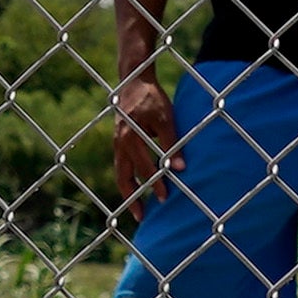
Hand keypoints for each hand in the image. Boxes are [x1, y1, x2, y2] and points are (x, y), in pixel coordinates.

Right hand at [108, 73, 175, 214]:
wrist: (134, 80)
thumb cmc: (152, 98)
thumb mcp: (166, 118)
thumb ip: (172, 143)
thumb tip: (180, 168)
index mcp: (130, 137)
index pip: (144, 167)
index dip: (155, 183)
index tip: (164, 197)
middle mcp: (120, 143)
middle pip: (123, 177)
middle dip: (133, 198)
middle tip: (142, 217)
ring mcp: (116, 143)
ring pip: (119, 174)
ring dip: (128, 192)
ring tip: (136, 209)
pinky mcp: (118, 142)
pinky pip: (120, 166)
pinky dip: (127, 179)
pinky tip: (136, 188)